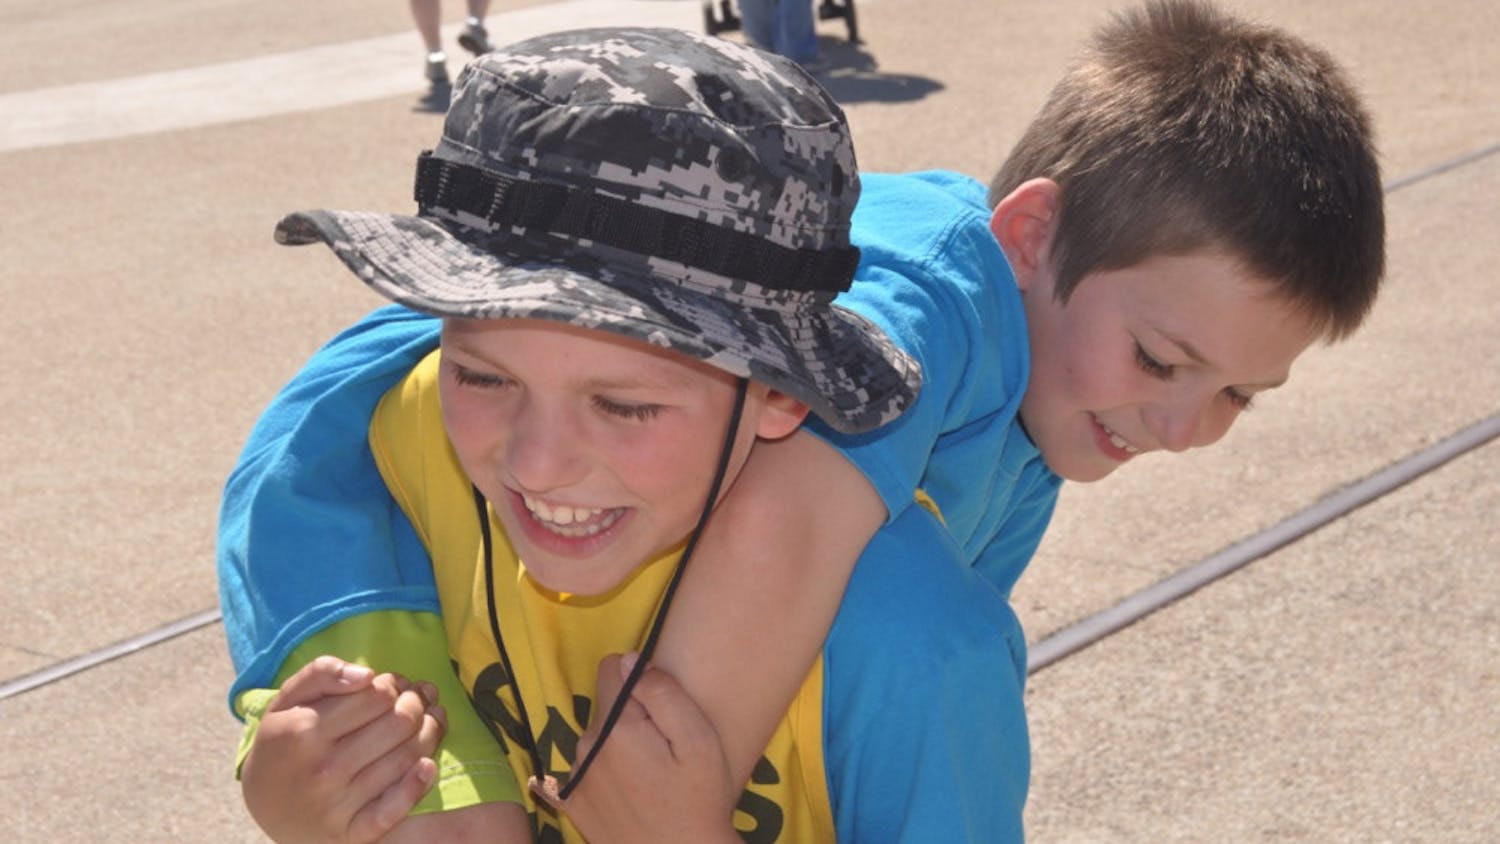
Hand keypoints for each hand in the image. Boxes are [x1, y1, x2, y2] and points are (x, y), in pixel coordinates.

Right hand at [240, 656, 446, 843]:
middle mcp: (323, 768)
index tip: (395, 685)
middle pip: (399, 723)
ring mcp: (338, 804)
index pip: (377, 696)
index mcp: (305, 731)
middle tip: (418, 699)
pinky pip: (397, 807)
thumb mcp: (288, 700)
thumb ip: (322, 673)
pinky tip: (427, 764)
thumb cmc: (282, 743)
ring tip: (431, 720)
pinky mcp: (351, 832)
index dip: (394, 684)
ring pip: (407, 757)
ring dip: (429, 733)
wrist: (263, 805)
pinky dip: (418, 783)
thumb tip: (367, 674)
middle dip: (417, 703)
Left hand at [549, 653, 740, 843]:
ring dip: (617, 745)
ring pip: (596, 737)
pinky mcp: (573, 803)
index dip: (638, 679)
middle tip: (663, 750)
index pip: (610, 668)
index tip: (659, 706)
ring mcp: (576, 778)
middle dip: (631, 716)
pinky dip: (601, 771)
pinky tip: (626, 791)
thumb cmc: (698, 802)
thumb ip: (663, 692)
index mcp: (617, 728)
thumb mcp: (698, 740)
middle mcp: (586, 748)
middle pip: (606, 706)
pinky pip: (582, 767)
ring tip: (650, 776)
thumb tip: (628, 659)